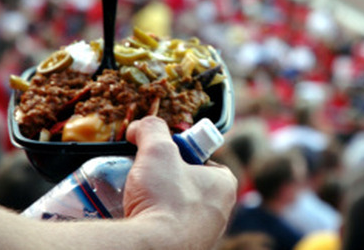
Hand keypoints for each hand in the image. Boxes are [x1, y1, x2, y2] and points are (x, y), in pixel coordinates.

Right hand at [123, 116, 236, 248]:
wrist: (153, 249)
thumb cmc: (164, 200)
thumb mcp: (158, 150)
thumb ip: (152, 129)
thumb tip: (141, 126)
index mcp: (224, 185)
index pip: (202, 159)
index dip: (179, 154)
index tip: (159, 156)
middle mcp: (221, 213)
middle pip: (188, 185)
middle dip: (165, 180)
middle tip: (144, 177)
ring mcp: (204, 235)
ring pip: (178, 209)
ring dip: (159, 202)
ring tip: (138, 199)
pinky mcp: (187, 248)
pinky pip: (170, 230)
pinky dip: (156, 224)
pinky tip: (141, 220)